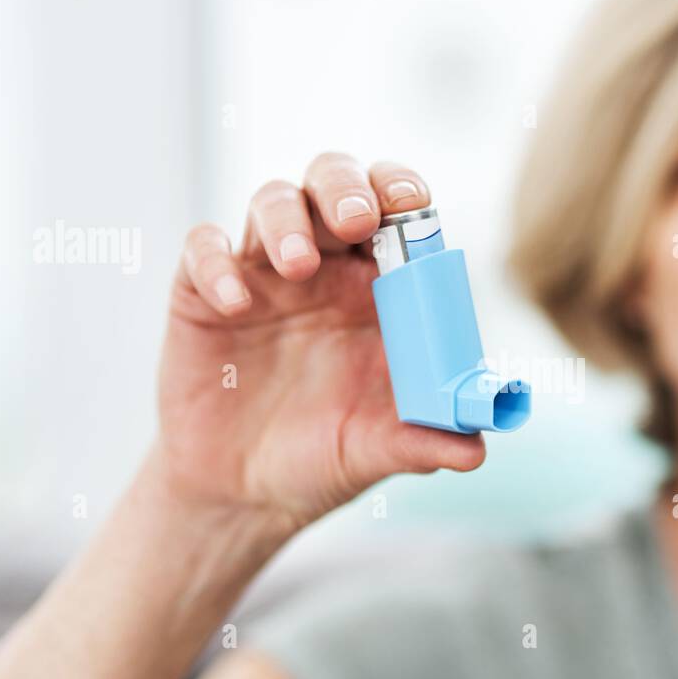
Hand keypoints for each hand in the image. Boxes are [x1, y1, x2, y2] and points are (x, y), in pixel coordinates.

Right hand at [152, 153, 485, 528]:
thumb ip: (425, 443)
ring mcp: (262, 275)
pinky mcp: (202, 295)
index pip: (397, 212)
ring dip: (287, 221)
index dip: (404, 193)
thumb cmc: (325, 457)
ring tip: (299, 266)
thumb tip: (475, 453)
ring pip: (272, 202)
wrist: (248, 495)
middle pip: (334, 183)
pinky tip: (235, 302)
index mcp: (379, 289)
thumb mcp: (378, 452)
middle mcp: (325, 268)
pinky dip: (216, 262)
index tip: (415, 206)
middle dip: (347, 186)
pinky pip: (202, 249)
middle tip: (358, 219)